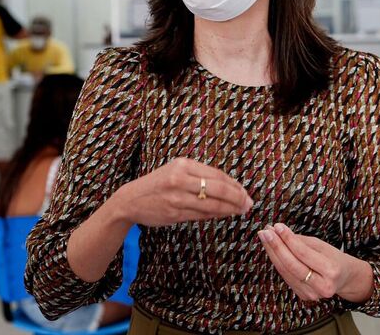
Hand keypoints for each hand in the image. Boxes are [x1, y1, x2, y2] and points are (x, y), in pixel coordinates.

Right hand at [112, 157, 253, 227]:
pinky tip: (225, 215)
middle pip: (218, 188)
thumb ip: (200, 177)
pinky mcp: (174, 212)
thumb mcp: (176, 171)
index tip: (245, 192)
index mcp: (183, 164)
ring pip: (212, 204)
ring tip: (241, 211)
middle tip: (249, 204)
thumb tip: (230, 189)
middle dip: (238, 197)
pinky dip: (216, 215)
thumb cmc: (158, 185)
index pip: (217, 174)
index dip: (235, 185)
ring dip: (230, 209)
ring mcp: (177, 197)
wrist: (130, 200)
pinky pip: (201, 215)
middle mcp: (180, 179)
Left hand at [257, 223, 373, 302]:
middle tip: (266, 231)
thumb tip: (277, 231)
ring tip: (265, 237)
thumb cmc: (333, 258)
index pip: (303, 252)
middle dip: (276, 246)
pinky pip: (286, 277)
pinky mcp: (303, 296)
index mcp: (331, 270)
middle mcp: (322, 285)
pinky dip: (277, 262)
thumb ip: (300, 241)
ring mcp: (312, 294)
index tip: (277, 226)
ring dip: (272, 253)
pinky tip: (272, 250)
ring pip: (285, 272)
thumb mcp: (321, 245)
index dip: (288, 238)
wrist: (344, 278)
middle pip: (292, 264)